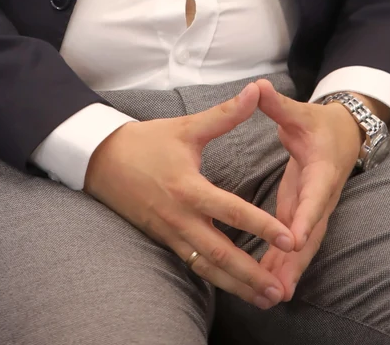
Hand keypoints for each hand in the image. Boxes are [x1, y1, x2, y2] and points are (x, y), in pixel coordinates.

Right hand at [84, 82, 295, 310]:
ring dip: (236, 285)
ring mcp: (170, 233)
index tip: (289, 238)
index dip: (262, 227)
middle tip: (280, 290)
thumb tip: (255, 91)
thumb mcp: (186, 127)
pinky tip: (235, 288)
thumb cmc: (146, 141)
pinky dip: (216, 278)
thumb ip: (224, 114)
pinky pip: (193, 265)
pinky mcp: (163, 240)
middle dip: (251, 274)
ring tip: (265, 298)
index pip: (232, 212)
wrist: (100, 159)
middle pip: (220, 254)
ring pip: (207, 267)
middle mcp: (180, 218)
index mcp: (188, 188)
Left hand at [253, 79, 364, 300]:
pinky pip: (294, 244)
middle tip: (279, 287)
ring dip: (289, 270)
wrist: (343, 137)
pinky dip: (283, 264)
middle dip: (296, 260)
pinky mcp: (302, 215)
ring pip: (303, 245)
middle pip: (311, 232)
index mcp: (322, 170)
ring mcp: (313, 209)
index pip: (315, 195)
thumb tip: (258, 85)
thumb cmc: (319, 124)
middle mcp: (321, 196)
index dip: (307, 216)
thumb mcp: (300, 112)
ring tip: (271, 296)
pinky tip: (268, 284)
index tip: (296, 237)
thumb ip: (278, 104)